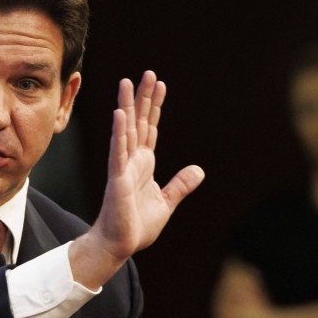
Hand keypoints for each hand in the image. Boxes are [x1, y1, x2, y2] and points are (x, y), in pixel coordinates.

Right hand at [70, 71, 204, 288]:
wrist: (121, 244)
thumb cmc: (137, 225)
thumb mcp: (167, 202)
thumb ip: (181, 185)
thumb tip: (199, 170)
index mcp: (144, 164)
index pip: (150, 128)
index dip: (155, 106)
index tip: (159, 85)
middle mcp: (132, 160)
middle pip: (139, 122)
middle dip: (143, 97)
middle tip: (147, 73)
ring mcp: (123, 167)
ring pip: (126, 130)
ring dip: (127, 106)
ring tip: (127, 83)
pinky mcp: (118, 178)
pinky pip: (118, 151)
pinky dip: (119, 133)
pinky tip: (120, 114)